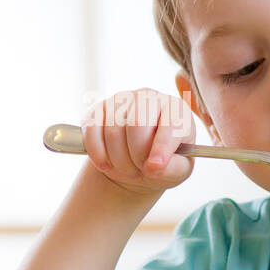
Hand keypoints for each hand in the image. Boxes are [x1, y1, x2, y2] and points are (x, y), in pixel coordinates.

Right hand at [81, 88, 195, 196]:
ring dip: (118, 159)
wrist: (137, 162)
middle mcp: (150, 97)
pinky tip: (105, 164)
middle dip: (136, 156)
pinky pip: (92, 129)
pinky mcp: (99, 109)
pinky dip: (97, 152)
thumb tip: (154, 166)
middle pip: (137, 123)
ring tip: (127, 169)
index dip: (161, 148)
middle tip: (139, 172)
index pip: (169, 124)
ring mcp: (122, 99)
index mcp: (176, 109)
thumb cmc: (163, 163)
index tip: (154, 169)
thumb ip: (173, 169)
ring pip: (113, 129)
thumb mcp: (178, 171)